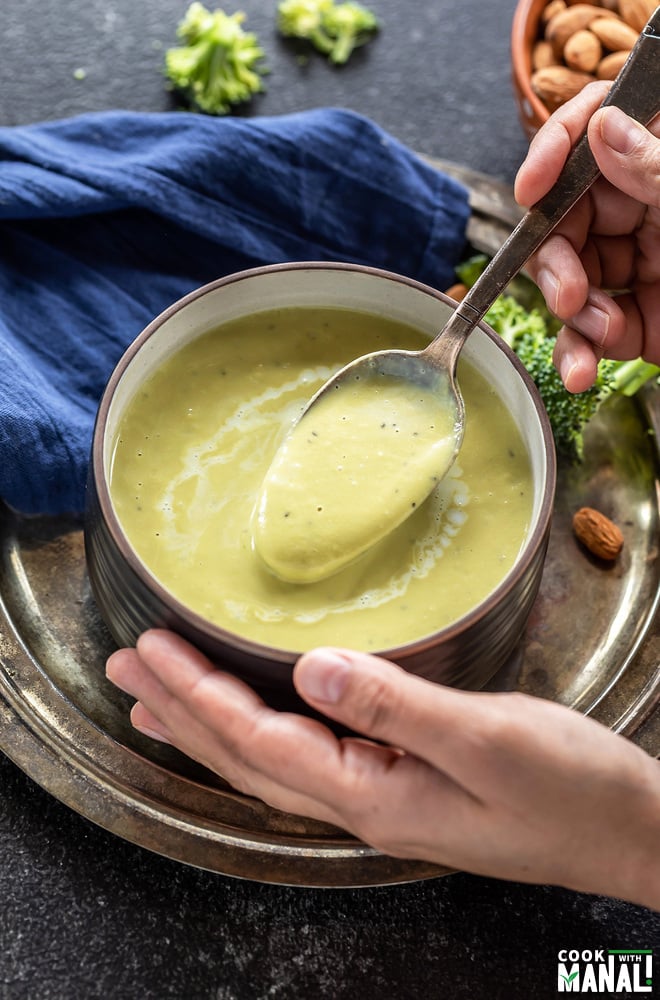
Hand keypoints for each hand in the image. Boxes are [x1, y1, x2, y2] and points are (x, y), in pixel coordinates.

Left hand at [106, 630, 659, 908]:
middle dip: (180, 710)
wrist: (626, 830)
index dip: (198, 694)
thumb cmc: (568, 788)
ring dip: (206, 724)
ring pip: (266, 763)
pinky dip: (255, 735)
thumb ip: (395, 706)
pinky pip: (301, 759)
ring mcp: (378, 799)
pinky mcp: (398, 784)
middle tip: (123, 667)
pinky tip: (249, 721)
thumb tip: (311, 668)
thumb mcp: (486, 739)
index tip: (150, 648)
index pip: (259, 741)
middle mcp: (360, 806)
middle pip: (245, 758)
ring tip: (156, 696)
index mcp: (371, 795)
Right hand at [514, 81, 659, 392]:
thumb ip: (658, 169)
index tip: (534, 188)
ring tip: (599, 337)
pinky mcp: (635, 320)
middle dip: (557, 260)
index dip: (557, 150)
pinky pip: (587, 332)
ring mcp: (638, 266)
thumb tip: (605, 129)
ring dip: (571, 316)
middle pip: (567, 217)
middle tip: (570, 294)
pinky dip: (577, 353)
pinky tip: (582, 371)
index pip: (598, 131)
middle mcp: (646, 209)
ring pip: (568, 278)